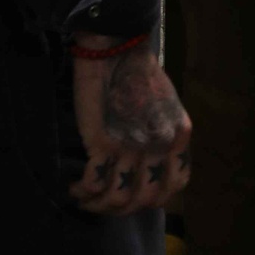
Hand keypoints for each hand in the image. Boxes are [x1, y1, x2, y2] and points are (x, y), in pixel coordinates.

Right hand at [68, 36, 191, 215]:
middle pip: (145, 199)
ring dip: (98, 205)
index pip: (175, 185)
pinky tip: (75, 188)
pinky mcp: (104, 143)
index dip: (153, 197)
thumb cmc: (138, 72)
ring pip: (117, 199)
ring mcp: (132, 147)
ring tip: (86, 197)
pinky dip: (83, 192)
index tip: (135, 194)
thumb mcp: (166, 106)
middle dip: (122, 208)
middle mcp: (160, 146)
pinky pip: (94, 184)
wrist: (117, 47)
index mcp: (179, 135)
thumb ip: (162, 135)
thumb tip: (148, 164)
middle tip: (104, 201)